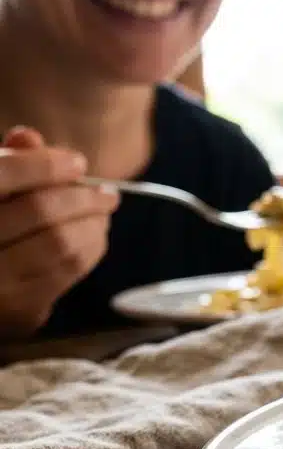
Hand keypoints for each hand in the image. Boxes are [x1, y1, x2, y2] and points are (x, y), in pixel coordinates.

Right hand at [0, 127, 119, 340]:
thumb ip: (3, 165)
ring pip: (60, 243)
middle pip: (39, 210)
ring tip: (102, 212)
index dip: (43, 164)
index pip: (0, 175)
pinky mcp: (19, 311)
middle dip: (82, 196)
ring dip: (93, 223)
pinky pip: (68, 272)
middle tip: (106, 192)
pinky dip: (90, 248)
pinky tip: (93, 236)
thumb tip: (30, 137)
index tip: (76, 162)